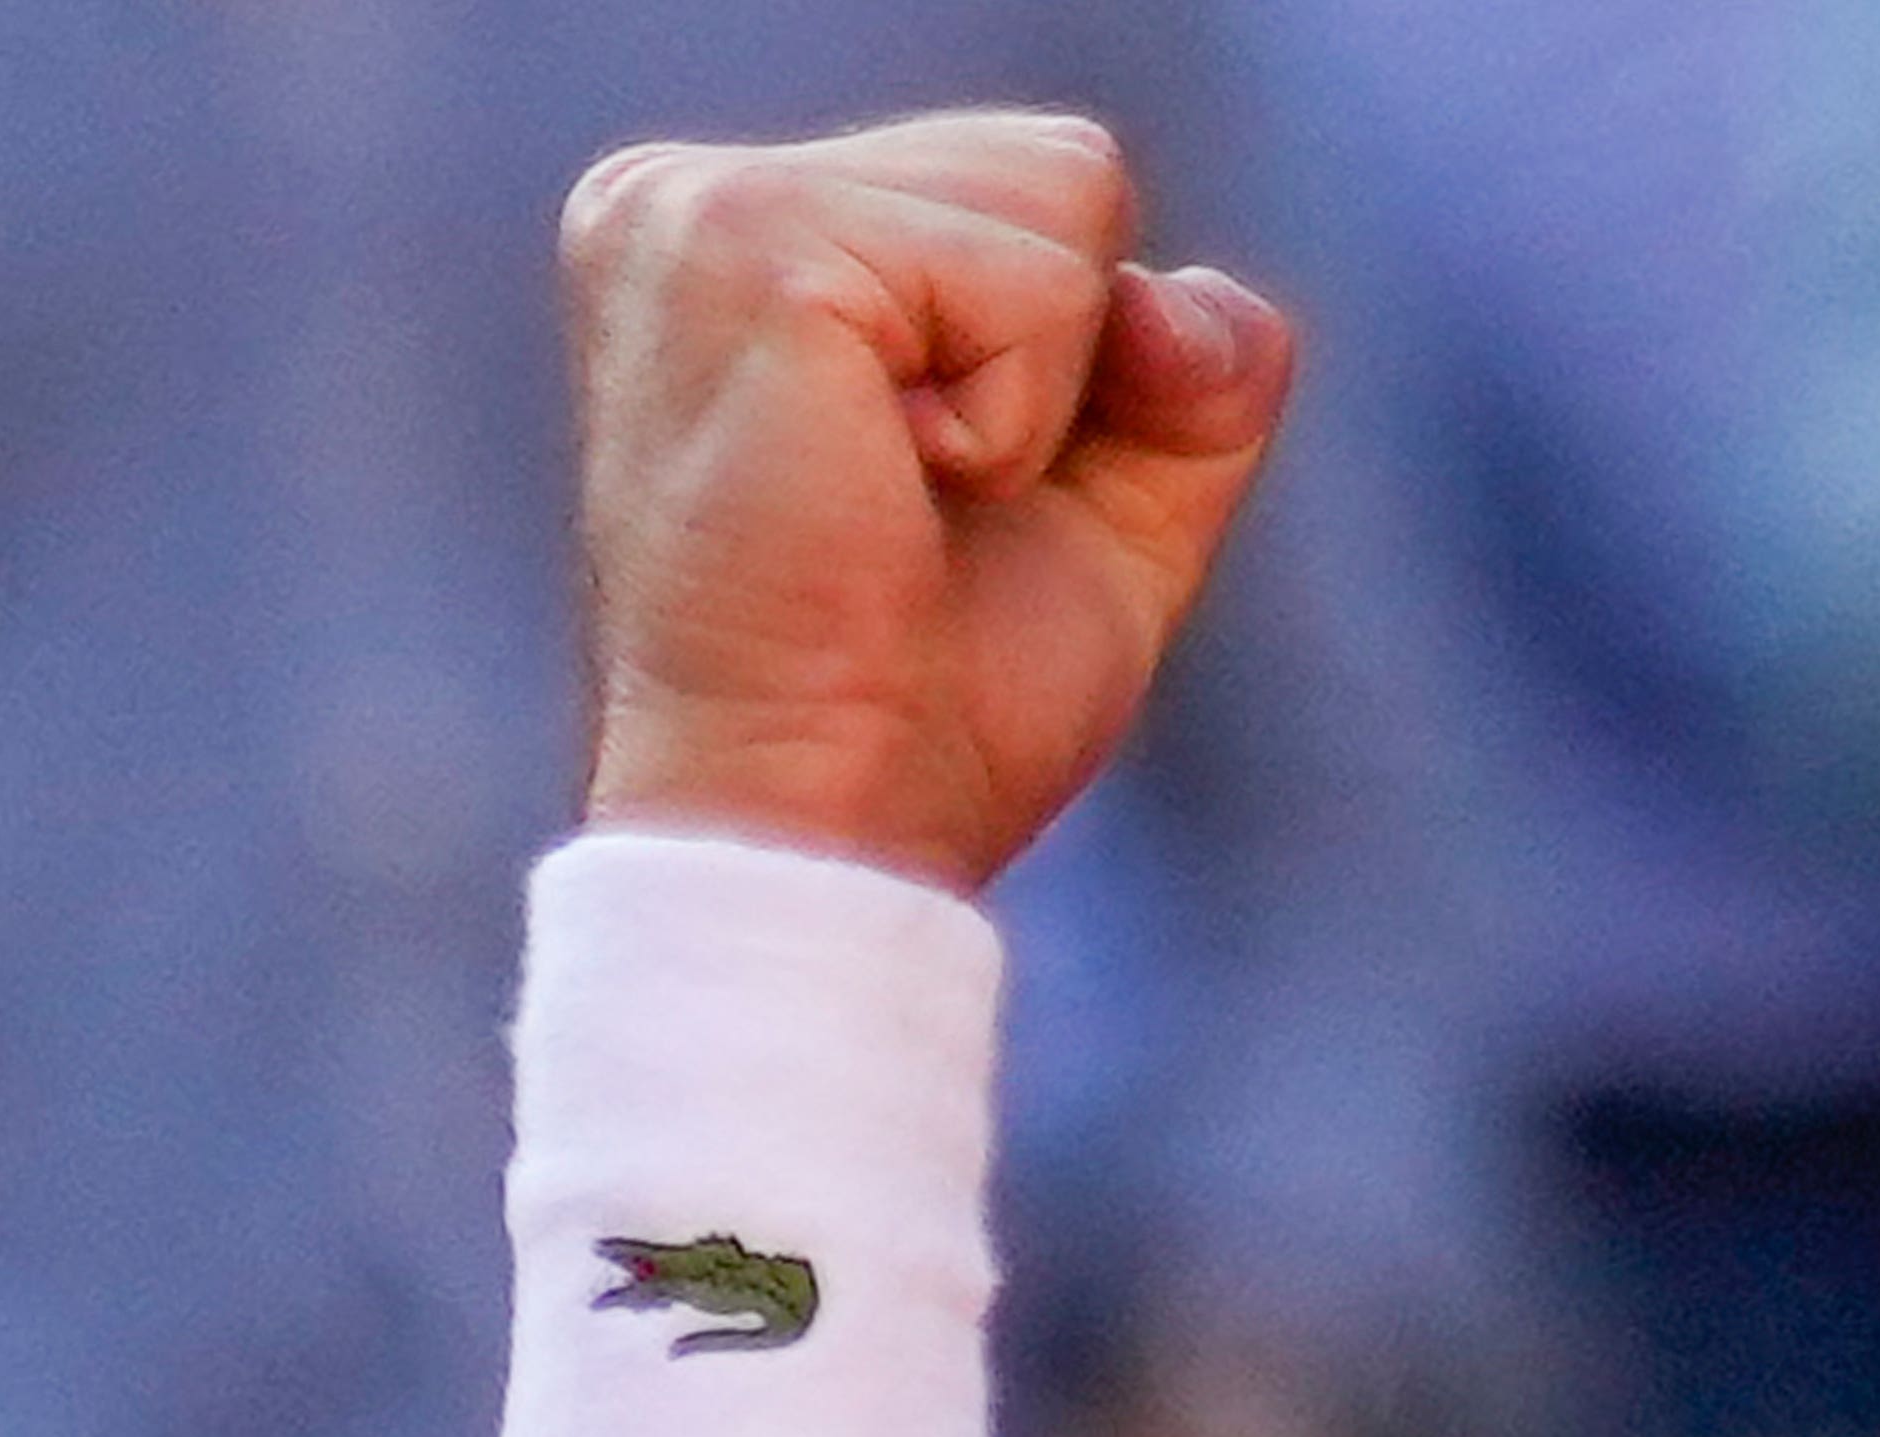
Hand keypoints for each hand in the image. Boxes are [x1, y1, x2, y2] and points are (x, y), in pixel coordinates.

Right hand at [560, 111, 1294, 890]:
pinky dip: (1012, 425)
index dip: (1077, 369)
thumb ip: (1192, 372)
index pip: (1040, 189)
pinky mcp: (747, 245)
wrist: (828, 822)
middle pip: (1067, 170)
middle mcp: (687, 191)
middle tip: (917, 507)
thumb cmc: (935, 702)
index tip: (935, 496)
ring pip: (1063, 200)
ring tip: (891, 498)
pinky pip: (1034, 284)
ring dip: (1035, 402)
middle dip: (1066, 374)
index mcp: (747, 236)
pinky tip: (884, 490)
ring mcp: (697, 203)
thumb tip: (1186, 298)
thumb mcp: (1113, 511)